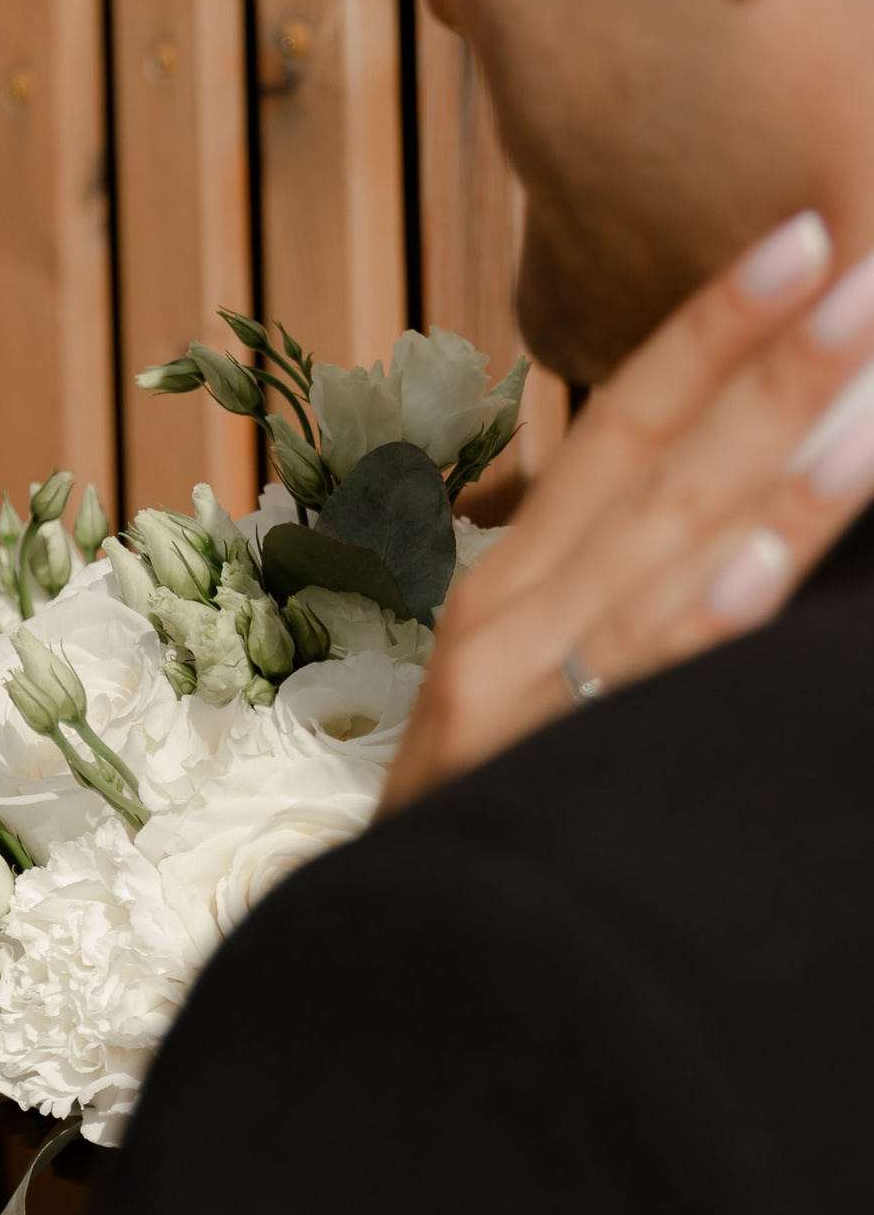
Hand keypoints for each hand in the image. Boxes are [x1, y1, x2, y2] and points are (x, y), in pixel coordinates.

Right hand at [382, 209, 873, 811]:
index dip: (714, 325)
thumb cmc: (485, 828)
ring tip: (873, 395)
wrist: (388, 979)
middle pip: (655, 462)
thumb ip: (634, 609)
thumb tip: (754, 534)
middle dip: (772, 359)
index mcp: (516, 583)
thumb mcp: (544, 696)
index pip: (625, 424)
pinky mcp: (532, 775)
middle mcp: (512, 615)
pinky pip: (632, 689)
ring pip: (664, 558)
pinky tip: (758, 566)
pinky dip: (696, 622)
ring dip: (776, 468)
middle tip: (867, 264)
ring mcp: (520, 693)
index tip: (806, 235)